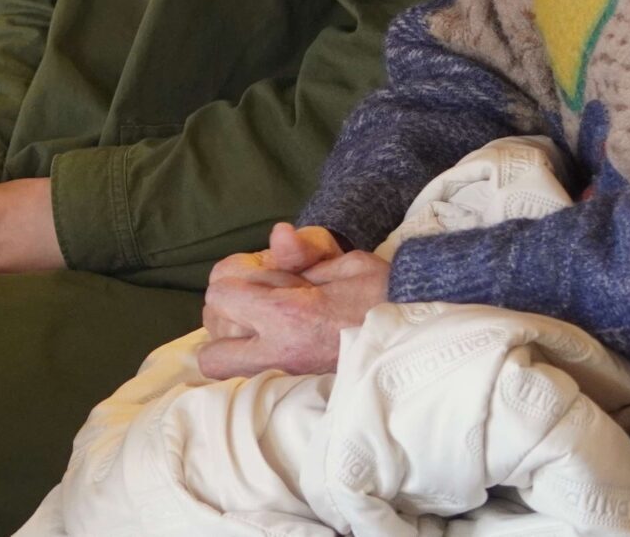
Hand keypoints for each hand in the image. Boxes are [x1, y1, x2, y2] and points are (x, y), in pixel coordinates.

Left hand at [196, 223, 388, 379]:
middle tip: (252, 306)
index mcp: (288, 315)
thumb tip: (279, 235)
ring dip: (232, 343)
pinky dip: (244, 364)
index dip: (233, 277)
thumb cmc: (385, 300)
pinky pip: (242, 381)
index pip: (221, 294)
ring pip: (221, 368)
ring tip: (261, 325)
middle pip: (210, 345)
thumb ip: (304, 253)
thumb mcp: (349, 264)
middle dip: (224, 320)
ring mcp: (284, 379)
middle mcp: (277, 353)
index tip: (258, 273)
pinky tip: (267, 345)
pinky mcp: (293, 394)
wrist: (419, 347)